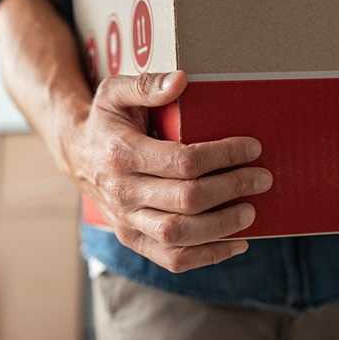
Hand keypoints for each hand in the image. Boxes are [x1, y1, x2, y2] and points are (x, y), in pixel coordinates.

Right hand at [62, 71, 272, 272]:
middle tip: (262, 178)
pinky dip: (208, 256)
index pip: (182, 161)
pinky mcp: (132, 239)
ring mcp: (126, 220)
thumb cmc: (105, 121)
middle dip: (232, 188)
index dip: (223, 156)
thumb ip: (146, 84)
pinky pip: (172, 258)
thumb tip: (181, 80)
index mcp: (121, 154)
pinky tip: (236, 243)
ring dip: (223, 226)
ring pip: (179, 234)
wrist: (76, 155)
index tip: (252, 148)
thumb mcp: (115, 92)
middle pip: (187, 199)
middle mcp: (122, 192)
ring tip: (250, 211)